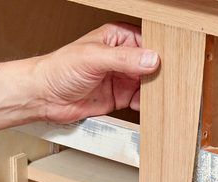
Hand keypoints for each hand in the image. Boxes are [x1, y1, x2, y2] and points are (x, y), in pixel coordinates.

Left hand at [32, 22, 159, 122]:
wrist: (46, 97)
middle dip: (160, 73)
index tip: (171, 62)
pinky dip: (146, 105)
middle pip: (150, 64)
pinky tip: (150, 106)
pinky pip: (140, 101)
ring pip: (147, 83)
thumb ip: (123, 58)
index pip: (146, 41)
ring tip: (163, 96)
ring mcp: (121, 78)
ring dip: (155, 91)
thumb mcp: (94, 58)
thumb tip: (150, 59)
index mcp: (117, 38)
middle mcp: (121, 57)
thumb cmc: (60, 69)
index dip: (160, 51)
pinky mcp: (120, 97)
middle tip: (170, 82)